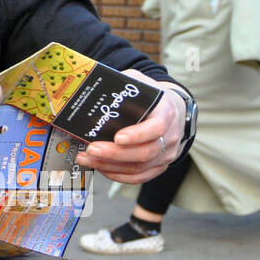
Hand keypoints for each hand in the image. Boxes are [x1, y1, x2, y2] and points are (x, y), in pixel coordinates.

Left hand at [75, 69, 183, 183]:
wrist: (172, 109)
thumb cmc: (152, 97)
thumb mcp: (142, 83)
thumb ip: (126, 82)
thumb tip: (99, 83)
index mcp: (166, 114)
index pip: (156, 128)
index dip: (137, 135)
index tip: (117, 137)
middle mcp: (169, 137)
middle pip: (144, 152)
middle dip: (114, 153)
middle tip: (91, 149)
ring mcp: (166, 155)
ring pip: (139, 168)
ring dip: (110, 165)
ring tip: (87, 158)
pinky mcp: (159, 166)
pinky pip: (139, 177)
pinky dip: (118, 175)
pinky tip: (101, 168)